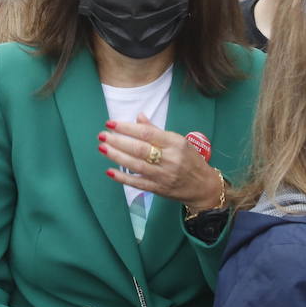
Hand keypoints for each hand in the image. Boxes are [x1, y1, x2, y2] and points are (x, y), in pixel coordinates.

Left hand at [98, 114, 222, 210]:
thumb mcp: (179, 141)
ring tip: (102, 148)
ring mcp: (164, 176)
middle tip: (102, 135)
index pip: (148, 133)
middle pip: (140, 149)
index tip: (111, 123)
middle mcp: (170, 159)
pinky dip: (123, 177)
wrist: (203, 186)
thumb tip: (138, 117)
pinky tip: (110, 171)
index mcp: (175, 143)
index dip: (128, 128)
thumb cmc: (190, 160)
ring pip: (136, 165)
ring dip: (117, 156)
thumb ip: (157, 130)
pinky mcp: (159, 189)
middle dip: (118, 141)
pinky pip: (138, 183)